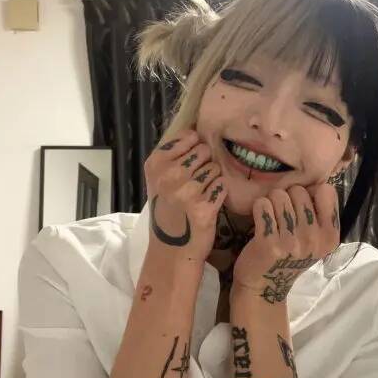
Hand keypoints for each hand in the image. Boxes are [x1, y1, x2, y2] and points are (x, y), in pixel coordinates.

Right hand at [144, 128, 227, 265]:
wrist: (172, 247)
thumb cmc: (169, 209)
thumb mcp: (159, 178)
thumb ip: (175, 154)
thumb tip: (198, 129)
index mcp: (156, 164)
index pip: (190, 137)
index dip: (194, 150)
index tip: (187, 166)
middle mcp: (169, 175)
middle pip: (205, 151)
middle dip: (204, 165)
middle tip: (194, 184)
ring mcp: (186, 191)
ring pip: (215, 168)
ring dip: (212, 180)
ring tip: (200, 195)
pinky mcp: (204, 206)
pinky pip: (222, 185)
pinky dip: (219, 194)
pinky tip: (207, 204)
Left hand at [232, 184, 340, 303]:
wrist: (264, 284)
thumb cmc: (289, 255)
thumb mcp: (315, 240)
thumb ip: (320, 213)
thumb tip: (315, 182)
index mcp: (330, 236)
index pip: (326, 191)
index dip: (311, 193)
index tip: (302, 206)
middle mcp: (314, 239)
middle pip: (299, 191)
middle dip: (288, 196)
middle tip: (282, 214)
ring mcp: (292, 242)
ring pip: (279, 195)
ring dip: (271, 202)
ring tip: (271, 217)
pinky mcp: (269, 242)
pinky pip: (262, 205)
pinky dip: (259, 208)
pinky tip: (260, 220)